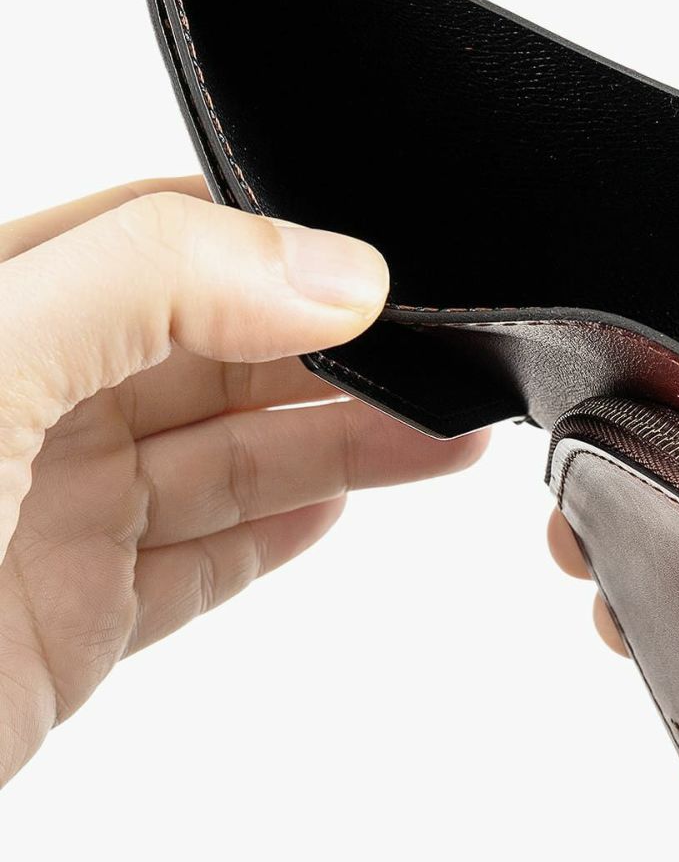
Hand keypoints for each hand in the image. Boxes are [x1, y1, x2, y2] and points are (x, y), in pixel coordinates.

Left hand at [0, 180, 485, 786]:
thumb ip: (148, 289)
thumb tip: (330, 270)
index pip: (165, 244)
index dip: (286, 251)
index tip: (393, 278)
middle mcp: (23, 403)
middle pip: (218, 358)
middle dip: (343, 361)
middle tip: (453, 368)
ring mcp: (48, 513)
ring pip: (226, 462)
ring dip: (342, 450)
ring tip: (446, 443)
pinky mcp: (70, 618)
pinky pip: (198, 561)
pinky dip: (275, 536)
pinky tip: (340, 504)